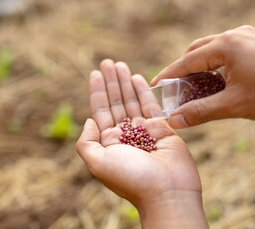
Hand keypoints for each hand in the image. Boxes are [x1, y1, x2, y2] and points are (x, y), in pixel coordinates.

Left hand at [76, 59, 207, 228]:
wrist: (167, 191)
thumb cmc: (132, 178)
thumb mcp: (98, 163)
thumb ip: (87, 142)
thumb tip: (89, 121)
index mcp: (109, 143)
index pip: (101, 111)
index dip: (97, 91)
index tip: (95, 72)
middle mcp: (126, 136)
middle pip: (116, 102)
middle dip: (111, 82)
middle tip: (108, 61)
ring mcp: (144, 132)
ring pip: (132, 101)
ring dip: (125, 82)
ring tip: (120, 64)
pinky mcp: (162, 129)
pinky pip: (151, 106)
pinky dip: (144, 92)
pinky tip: (137, 78)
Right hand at [151, 25, 254, 127]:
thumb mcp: (234, 105)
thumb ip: (201, 111)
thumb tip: (174, 120)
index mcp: (226, 45)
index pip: (187, 61)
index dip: (169, 76)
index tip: (154, 85)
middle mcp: (235, 35)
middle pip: (197, 51)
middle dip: (183, 71)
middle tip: (174, 91)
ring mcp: (247, 36)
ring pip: (212, 51)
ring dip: (200, 69)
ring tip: (194, 89)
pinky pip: (227, 52)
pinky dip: (216, 66)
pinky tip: (217, 82)